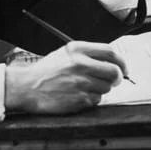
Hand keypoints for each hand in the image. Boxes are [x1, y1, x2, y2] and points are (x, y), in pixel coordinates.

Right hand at [5, 41, 126, 113]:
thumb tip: (112, 64)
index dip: (121, 62)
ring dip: (100, 89)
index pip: (111, 52)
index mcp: (76, 49)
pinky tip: (77, 95)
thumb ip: (87, 56)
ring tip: (83, 88)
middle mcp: (80, 64)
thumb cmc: (45, 72)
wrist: (26, 87)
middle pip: (114, 71)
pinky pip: (96, 100)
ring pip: (106, 87)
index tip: (123, 68)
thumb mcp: (64, 55)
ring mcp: (80, 82)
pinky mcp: (80, 98)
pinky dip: (90, 99)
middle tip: (112, 81)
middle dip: (117, 78)